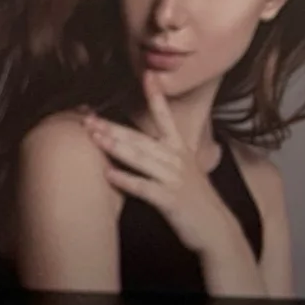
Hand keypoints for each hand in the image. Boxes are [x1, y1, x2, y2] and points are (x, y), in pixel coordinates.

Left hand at [83, 73, 262, 291]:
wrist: (216, 229)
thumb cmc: (193, 202)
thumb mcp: (182, 173)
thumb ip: (163, 158)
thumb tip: (140, 149)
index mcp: (180, 151)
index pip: (166, 118)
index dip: (156, 97)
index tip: (147, 75)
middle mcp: (177, 160)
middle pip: (141, 139)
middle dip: (113, 127)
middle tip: (88, 118)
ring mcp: (174, 179)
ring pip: (141, 158)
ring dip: (116, 147)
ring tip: (94, 138)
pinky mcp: (170, 200)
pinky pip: (144, 188)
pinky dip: (126, 180)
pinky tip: (108, 175)